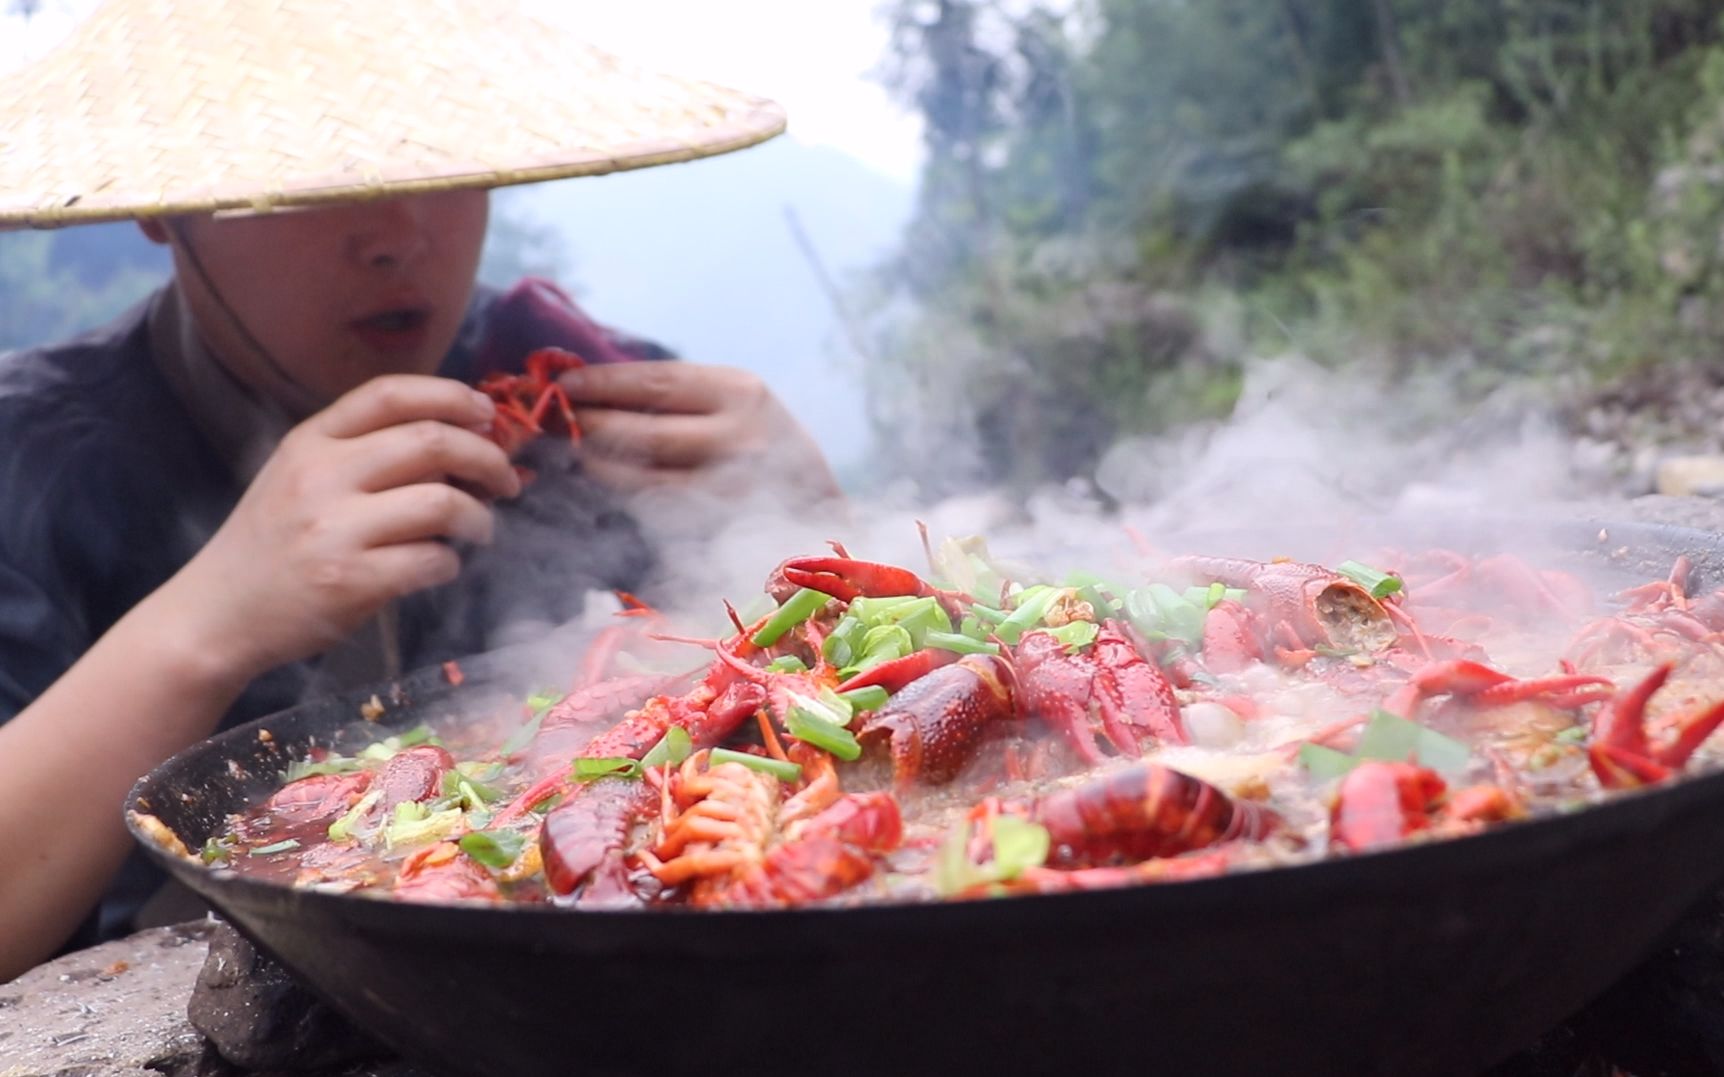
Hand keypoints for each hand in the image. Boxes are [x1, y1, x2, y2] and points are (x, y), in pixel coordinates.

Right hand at [165, 375, 520, 680]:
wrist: (218, 613)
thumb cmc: (273, 542)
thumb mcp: (301, 476)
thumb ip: (366, 452)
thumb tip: (462, 439)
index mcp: (311, 440)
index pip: (392, 394)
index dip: (453, 396)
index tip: (488, 415)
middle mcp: (321, 476)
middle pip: (432, 441)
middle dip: (487, 458)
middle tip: (506, 479)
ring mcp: (334, 529)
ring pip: (442, 501)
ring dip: (479, 516)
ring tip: (481, 529)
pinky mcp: (350, 581)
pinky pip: (432, 560)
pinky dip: (451, 563)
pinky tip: (442, 566)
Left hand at [558, 362, 840, 501]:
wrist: (821, 521)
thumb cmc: (766, 455)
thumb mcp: (738, 409)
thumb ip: (681, 399)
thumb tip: (595, 389)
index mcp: (742, 394)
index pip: (653, 382)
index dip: (600, 383)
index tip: (563, 384)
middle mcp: (739, 438)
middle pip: (641, 430)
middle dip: (588, 425)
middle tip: (551, 422)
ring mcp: (729, 490)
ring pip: (639, 477)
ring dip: (594, 466)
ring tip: (571, 455)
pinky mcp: (718, 531)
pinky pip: (651, 514)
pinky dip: (619, 500)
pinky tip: (600, 490)